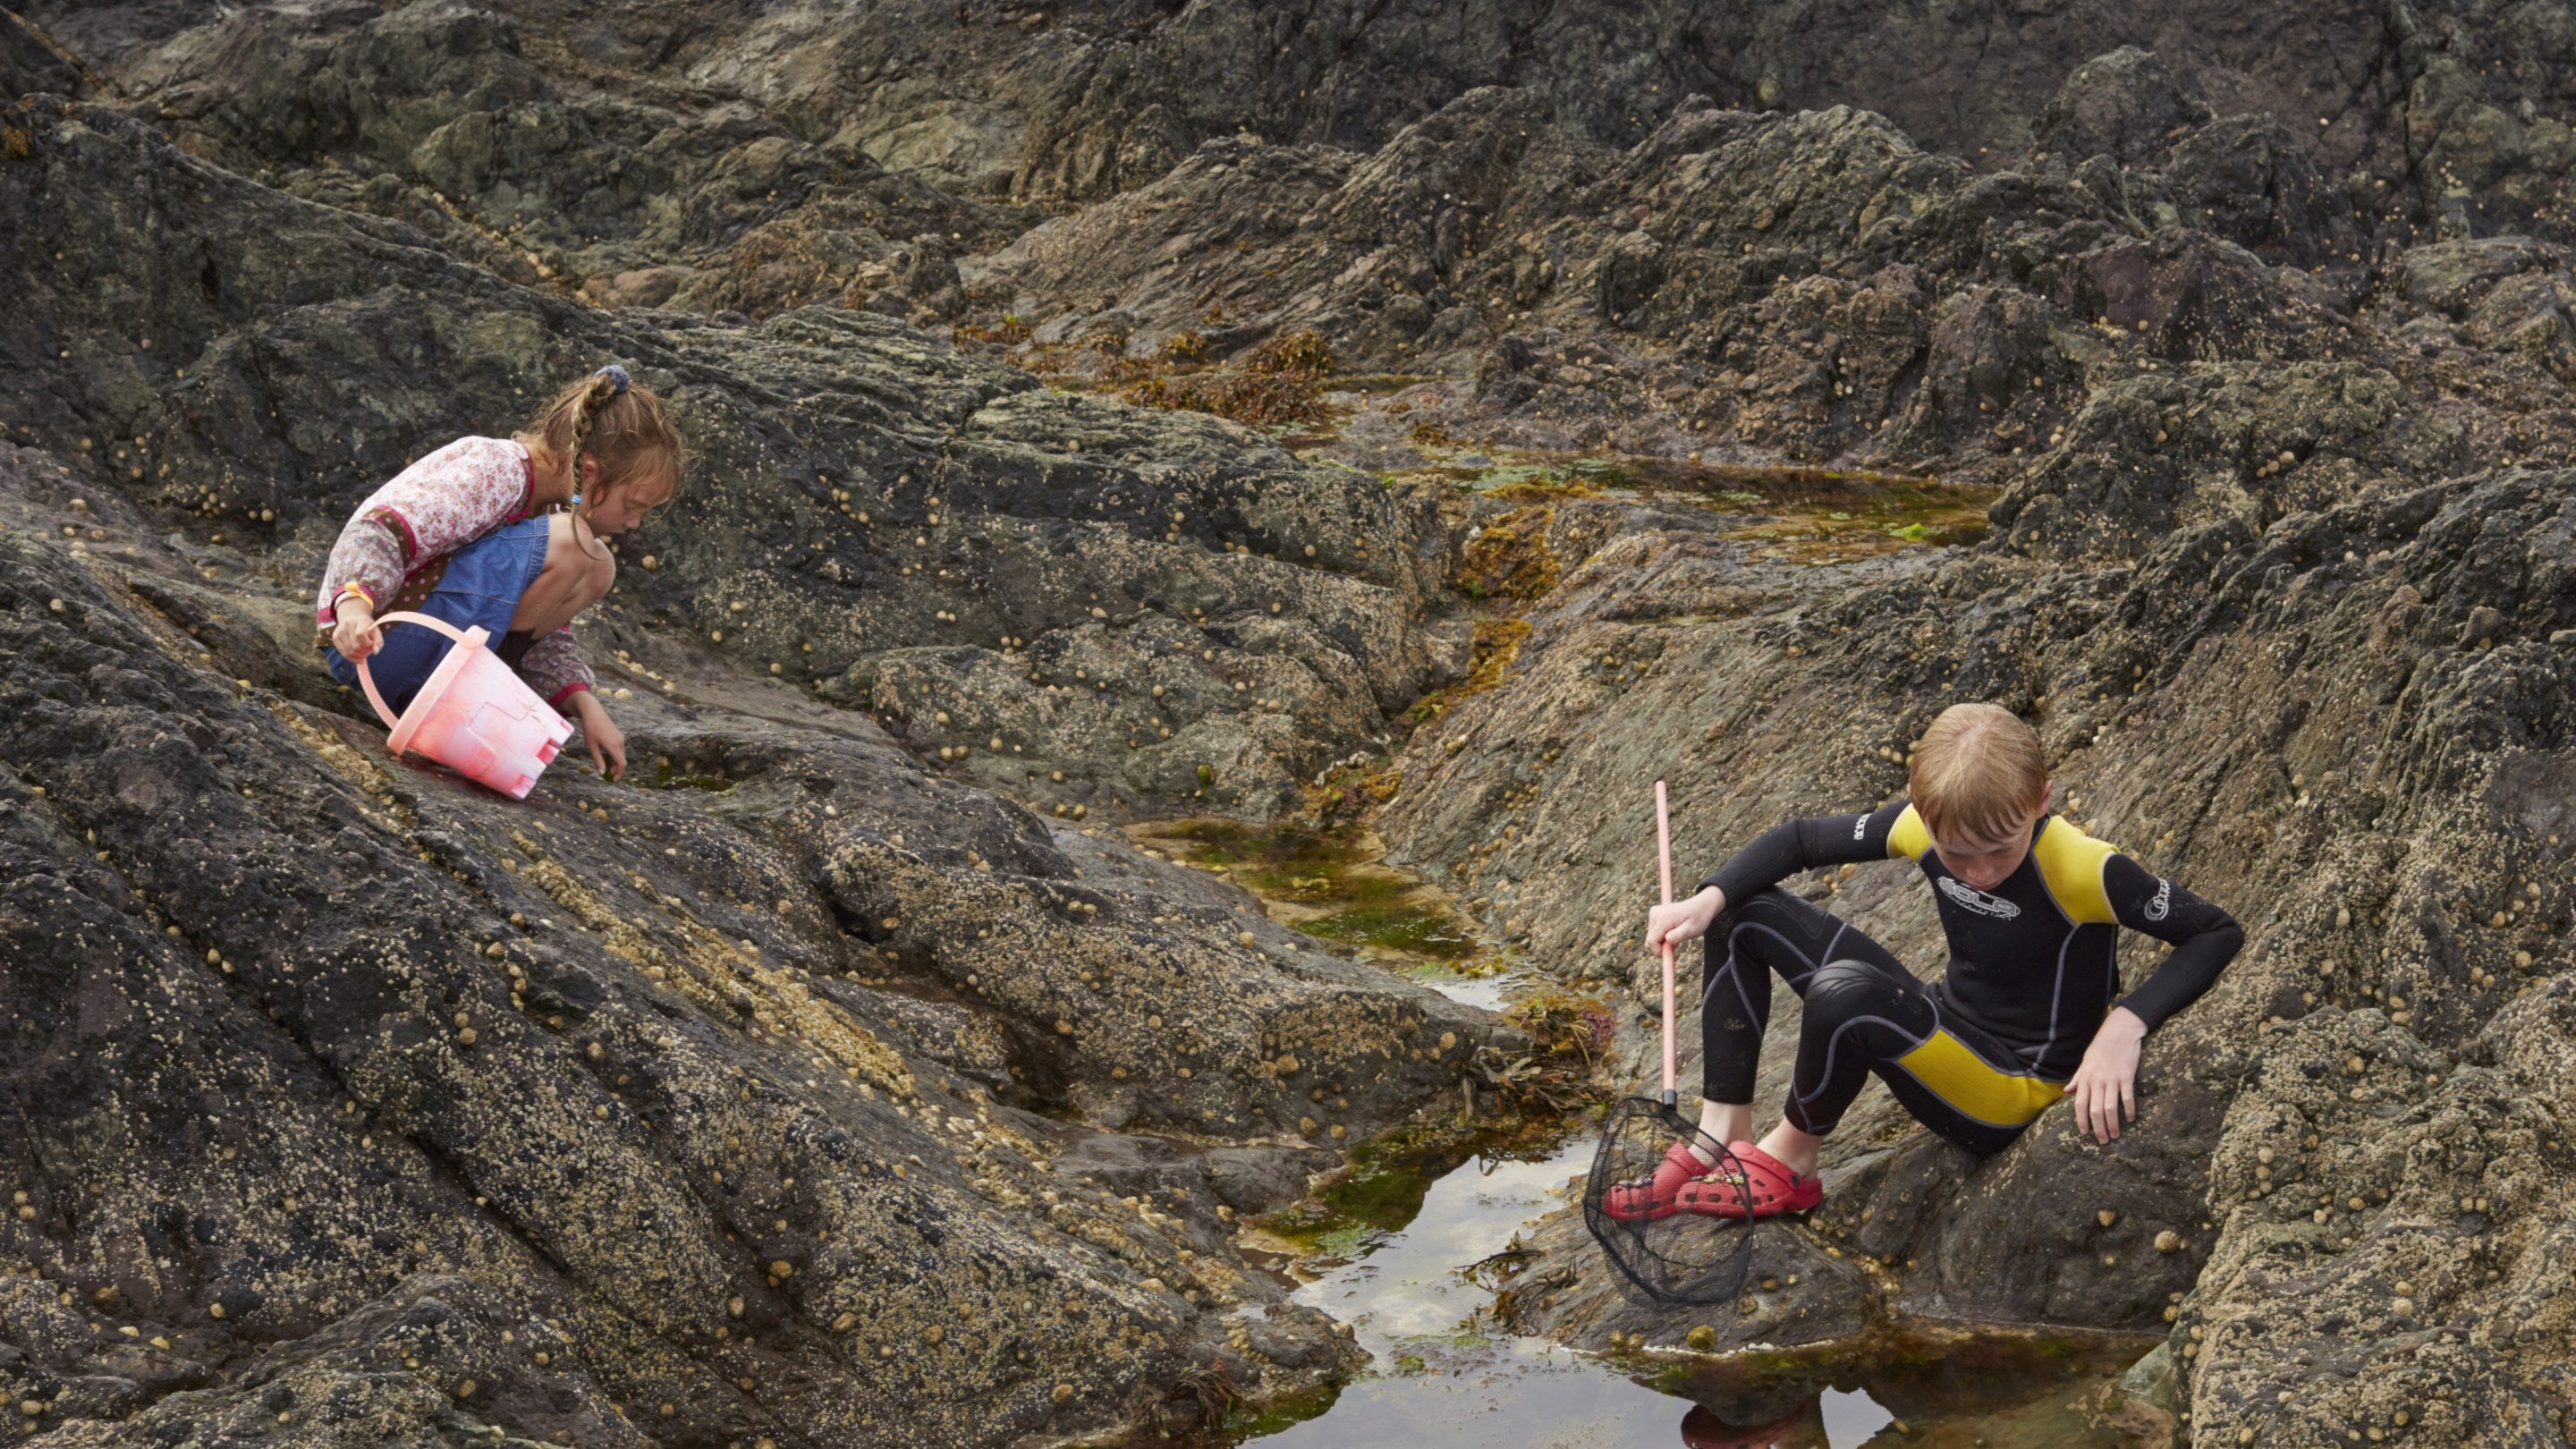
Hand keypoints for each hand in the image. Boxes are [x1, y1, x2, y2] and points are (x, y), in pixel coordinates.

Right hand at [331, 599, 383, 660]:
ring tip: (363, 654)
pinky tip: (357, 657)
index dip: (367, 643)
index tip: (371, 644)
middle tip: (368, 651)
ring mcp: (340, 630)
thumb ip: (379, 641)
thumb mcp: (376, 631)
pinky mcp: (335, 637)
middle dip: (364, 652)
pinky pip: (342, 652)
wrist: (353, 617)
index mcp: (361, 620)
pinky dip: (351, 658)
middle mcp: (348, 624)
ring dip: (358, 656)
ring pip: (348, 651)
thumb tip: (375, 652)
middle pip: (355, 645)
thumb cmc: (367, 626)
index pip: (361, 634)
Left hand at [573, 692, 625, 780]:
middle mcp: (620, 742)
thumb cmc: (590, 728)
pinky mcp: (618, 735)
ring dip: (615, 762)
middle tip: (608, 775)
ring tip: (605, 765)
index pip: (622, 764)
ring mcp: (620, 738)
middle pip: (622, 760)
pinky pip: (619, 748)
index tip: (614, 780)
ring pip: (621, 754)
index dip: (619, 774)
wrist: (593, 712)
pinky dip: (615, 755)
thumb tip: (602, 773)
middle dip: (617, 769)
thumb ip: (598, 760)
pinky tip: (605, 754)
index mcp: (614, 745)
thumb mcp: (592, 746)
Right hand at [1646, 886, 1725, 952]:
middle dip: (1662, 947)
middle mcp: (1655, 914)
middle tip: (1677, 944)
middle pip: (1650, 941)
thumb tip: (1667, 940)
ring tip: (1678, 936)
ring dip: (1663, 942)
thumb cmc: (1698, 918)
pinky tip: (1674, 933)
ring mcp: (1654, 914)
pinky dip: (1663, 937)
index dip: (1660, 951)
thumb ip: (1678, 935)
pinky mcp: (1655, 915)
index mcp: (1662, 918)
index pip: (1651, 942)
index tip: (1672, 953)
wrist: (1702, 905)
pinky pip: (1654, 933)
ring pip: (1652, 938)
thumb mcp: (1691, 929)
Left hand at [2065, 1007, 2145, 1143]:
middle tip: (2103, 1141)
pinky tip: (2130, 1119)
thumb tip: (2067, 1092)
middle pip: (2095, 1110)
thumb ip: (2077, 1079)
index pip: (2080, 1104)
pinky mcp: (2127, 1076)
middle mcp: (2097, 1080)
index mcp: (2085, 1078)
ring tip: (2115, 1135)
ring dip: (2113, 1124)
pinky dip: (2129, 1109)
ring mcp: (2112, 1079)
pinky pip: (2127, 1097)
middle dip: (2098, 1128)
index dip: (2081, 1120)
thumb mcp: (2085, 1062)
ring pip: (2110, 1107)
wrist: (2119, 1032)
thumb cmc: (2100, 1047)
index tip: (2084, 1133)